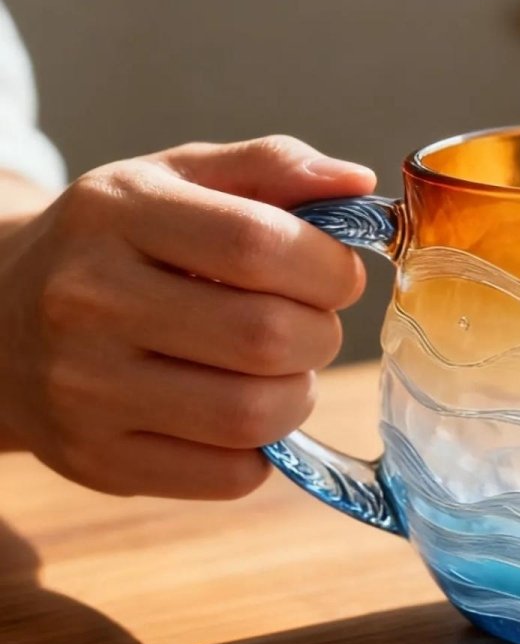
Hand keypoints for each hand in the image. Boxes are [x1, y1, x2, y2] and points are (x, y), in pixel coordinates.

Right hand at [0, 136, 373, 497]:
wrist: (1, 321)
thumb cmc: (119, 244)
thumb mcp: (178, 179)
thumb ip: (272, 167)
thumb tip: (359, 185)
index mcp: (117, 215)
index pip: (259, 245)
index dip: (329, 267)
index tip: (338, 274)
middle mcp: (87, 301)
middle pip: (266, 336)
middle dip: (321, 333)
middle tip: (309, 324)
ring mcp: (85, 390)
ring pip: (253, 414)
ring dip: (299, 393)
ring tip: (281, 369)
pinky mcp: (98, 459)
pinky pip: (230, 476)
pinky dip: (264, 448)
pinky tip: (242, 411)